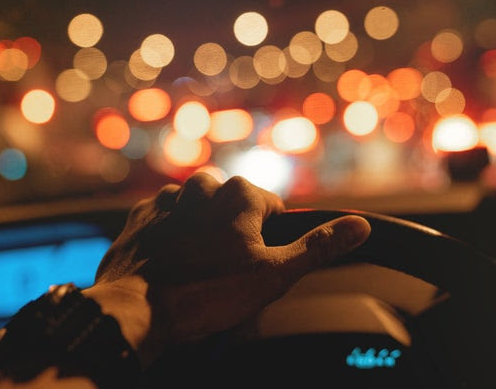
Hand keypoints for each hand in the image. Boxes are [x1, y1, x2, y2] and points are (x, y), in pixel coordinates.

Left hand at [82, 173, 370, 367]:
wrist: (135, 310)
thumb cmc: (205, 293)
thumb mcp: (274, 275)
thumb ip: (318, 246)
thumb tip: (361, 225)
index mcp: (239, 194)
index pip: (272, 209)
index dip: (270, 240)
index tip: (256, 265)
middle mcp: (202, 186)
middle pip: (234, 207)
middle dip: (235, 233)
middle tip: (227, 272)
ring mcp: (167, 199)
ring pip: (199, 212)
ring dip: (202, 233)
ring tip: (197, 271)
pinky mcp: (139, 216)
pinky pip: (165, 220)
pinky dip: (171, 238)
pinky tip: (172, 265)